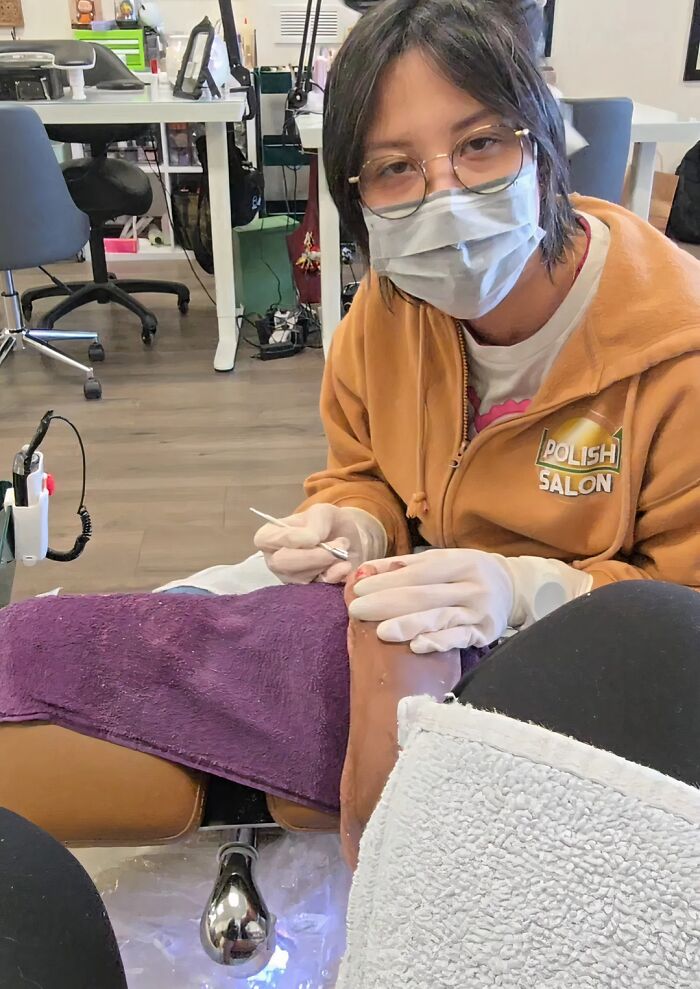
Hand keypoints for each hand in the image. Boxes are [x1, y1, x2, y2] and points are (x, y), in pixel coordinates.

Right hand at [254, 503, 386, 584]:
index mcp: (268, 536)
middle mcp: (273, 560)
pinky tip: (344, 565)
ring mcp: (288, 579)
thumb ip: (313, 524)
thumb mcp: (323, 513)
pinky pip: (317, 589)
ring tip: (342, 550)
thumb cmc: (329, 523)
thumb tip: (310, 541)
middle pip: (282, 563)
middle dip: (313, 556)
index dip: (293, 538)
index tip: (316, 536)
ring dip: (327, 563)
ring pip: (301, 578)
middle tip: (339, 545)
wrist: (350, 538)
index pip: (268, 540)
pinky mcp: (306, 592)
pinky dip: (334, 576)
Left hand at [349, 549, 593, 653]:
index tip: (359, 589)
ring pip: (439, 618)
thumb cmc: (468, 573)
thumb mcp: (443, 560)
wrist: (514, 588)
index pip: (418, 573)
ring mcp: (479, 611)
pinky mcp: (484, 633)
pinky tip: (417, 646)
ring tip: (380, 632)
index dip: (387, 581)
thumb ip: (404, 565)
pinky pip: (458, 639)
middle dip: (387, 603)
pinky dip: (438, 642)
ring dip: (409, 624)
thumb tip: (365, 570)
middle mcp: (471, 585)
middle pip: (424, 596)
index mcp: (460, 562)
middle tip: (357, 611)